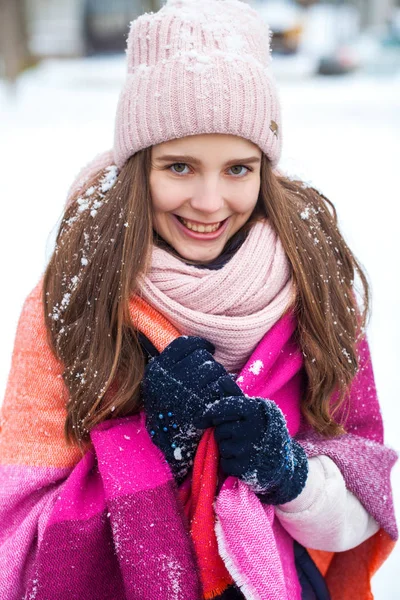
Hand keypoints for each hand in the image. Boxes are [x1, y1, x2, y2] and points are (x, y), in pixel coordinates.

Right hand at [141, 336, 241, 482]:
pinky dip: (226, 395)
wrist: (169, 453)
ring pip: (216, 371)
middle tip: (207, 383)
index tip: (207, 349)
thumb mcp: (158, 391)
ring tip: (211, 397)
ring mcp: (188, 390)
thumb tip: (195, 348)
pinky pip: (224, 388)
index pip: (183, 345)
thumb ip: (170, 370)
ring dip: (219, 381)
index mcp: (157, 372)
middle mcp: (170, 377)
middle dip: (210, 368)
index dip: (198, 345)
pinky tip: (219, 404)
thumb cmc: (167, 419)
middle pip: (202, 357)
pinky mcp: (205, 404)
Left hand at [194, 395, 308, 504]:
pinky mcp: (246, 468)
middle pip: (220, 429)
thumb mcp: (253, 410)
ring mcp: (249, 449)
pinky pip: (225, 463)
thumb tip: (221, 380)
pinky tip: (243, 460)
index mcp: (254, 410)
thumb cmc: (263, 429)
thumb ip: (235, 395)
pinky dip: (230, 463)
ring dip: (227, 448)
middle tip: (237, 434)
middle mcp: (252, 428)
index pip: (223, 407)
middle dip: (224, 433)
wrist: (283, 460)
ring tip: (243, 447)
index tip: (201, 420)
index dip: (209, 413)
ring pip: (221, 446)